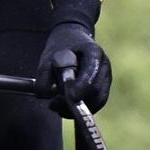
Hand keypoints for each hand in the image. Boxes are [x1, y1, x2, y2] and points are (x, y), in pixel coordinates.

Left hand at [40, 0, 109, 116]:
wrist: (73, 39)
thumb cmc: (61, 47)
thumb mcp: (47, 56)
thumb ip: (44, 75)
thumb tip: (46, 96)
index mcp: (93, 51)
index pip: (91, 71)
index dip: (82, 86)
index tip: (70, 97)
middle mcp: (104, 65)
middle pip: (96, 90)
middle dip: (77, 102)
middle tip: (54, 105)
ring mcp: (106, 78)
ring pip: (98, 100)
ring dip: (78, 109)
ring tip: (57, 107)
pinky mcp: (103, 88)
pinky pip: (96, 103)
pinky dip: (81, 109)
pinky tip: (64, 108)